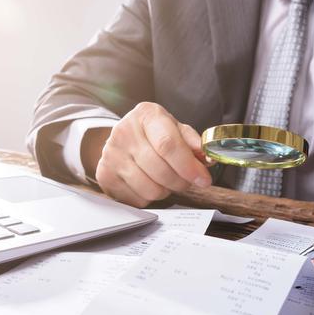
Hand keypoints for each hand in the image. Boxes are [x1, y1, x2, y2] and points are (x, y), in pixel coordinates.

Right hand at [88, 102, 211, 206]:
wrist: (123, 138)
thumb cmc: (155, 134)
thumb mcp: (176, 129)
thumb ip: (194, 143)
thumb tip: (209, 158)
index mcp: (146, 115)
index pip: (168, 144)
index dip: (188, 166)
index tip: (203, 179)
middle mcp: (124, 132)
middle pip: (161, 170)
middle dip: (181, 182)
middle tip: (187, 180)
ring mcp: (111, 155)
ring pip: (150, 189)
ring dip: (166, 190)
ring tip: (166, 180)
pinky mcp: (105, 175)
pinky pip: (138, 199)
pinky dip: (150, 197)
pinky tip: (150, 183)